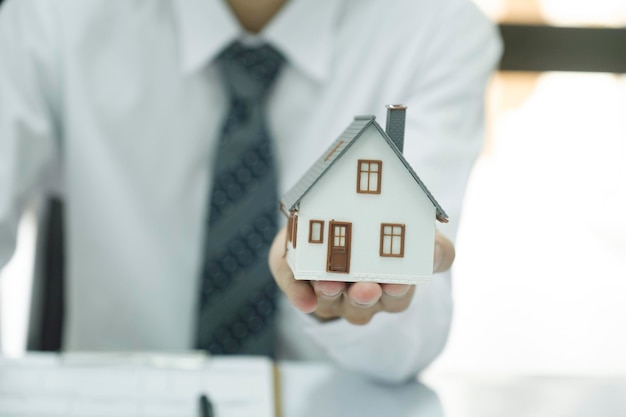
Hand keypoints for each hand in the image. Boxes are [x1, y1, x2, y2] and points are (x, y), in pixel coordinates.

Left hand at [268, 226, 454, 324]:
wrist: (333, 215)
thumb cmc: (382, 228)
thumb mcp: (416, 230)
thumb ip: (432, 244)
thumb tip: (435, 250)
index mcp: (391, 286)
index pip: (398, 296)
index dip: (398, 291)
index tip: (398, 281)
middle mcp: (360, 296)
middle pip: (363, 307)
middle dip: (364, 298)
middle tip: (365, 289)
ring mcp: (330, 293)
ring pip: (330, 302)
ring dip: (331, 294)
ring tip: (330, 283)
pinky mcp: (300, 279)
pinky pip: (297, 289)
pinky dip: (299, 294)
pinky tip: (304, 299)